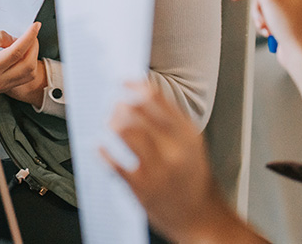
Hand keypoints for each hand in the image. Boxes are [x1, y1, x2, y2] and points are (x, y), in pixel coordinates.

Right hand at [0, 22, 42, 102]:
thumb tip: (12, 38)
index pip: (17, 52)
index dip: (29, 37)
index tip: (35, 26)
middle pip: (28, 65)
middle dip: (34, 46)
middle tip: (31, 33)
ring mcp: (0, 88)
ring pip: (29, 74)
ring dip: (32, 57)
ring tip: (25, 43)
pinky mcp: (2, 90)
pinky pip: (22, 78)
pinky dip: (26, 64)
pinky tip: (19, 54)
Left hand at [102, 82, 253, 241]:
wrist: (202, 218)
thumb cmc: (193, 178)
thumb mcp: (191, 144)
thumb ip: (169, 120)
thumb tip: (139, 94)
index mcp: (187, 134)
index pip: (155, 98)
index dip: (133, 86)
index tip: (121, 83)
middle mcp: (174, 149)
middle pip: (136, 112)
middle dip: (119, 105)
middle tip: (111, 105)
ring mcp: (158, 168)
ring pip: (125, 132)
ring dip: (111, 124)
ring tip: (107, 124)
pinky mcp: (142, 187)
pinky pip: (115, 163)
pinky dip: (103, 151)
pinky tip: (100, 147)